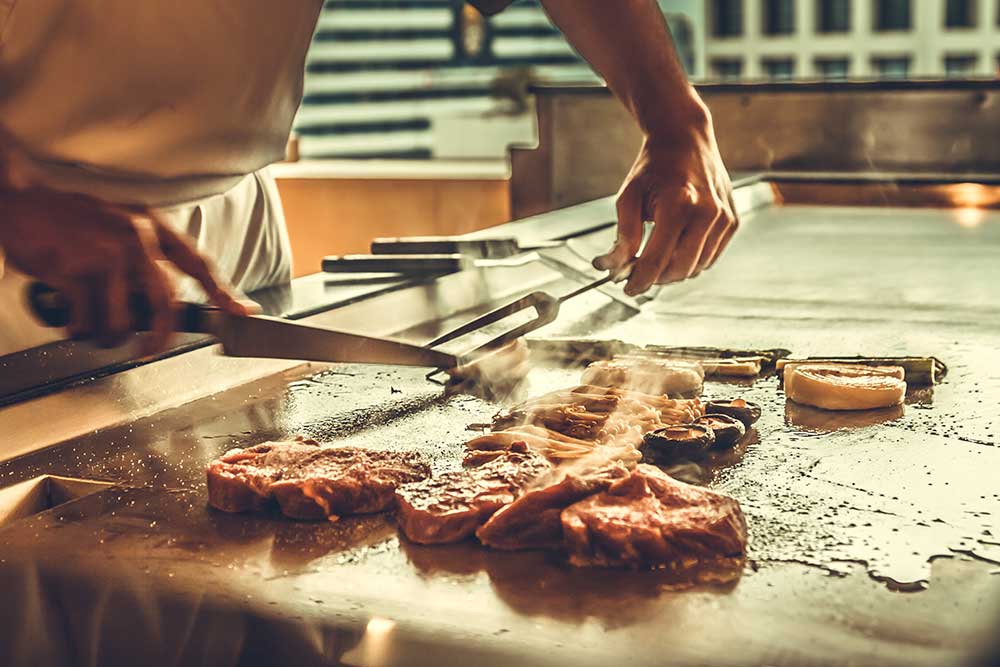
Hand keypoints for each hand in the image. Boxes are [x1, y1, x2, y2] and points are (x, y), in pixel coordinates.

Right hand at [0, 186, 251, 352]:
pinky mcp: (73, 270)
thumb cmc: (74, 221)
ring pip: (121, 322)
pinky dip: (77, 329)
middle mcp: (135, 237)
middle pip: (165, 304)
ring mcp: (104, 253)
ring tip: (92, 326)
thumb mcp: (122, 226)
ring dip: (105, 336)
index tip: (244, 313)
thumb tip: (171, 304)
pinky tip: (69, 316)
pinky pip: (86, 321)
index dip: (224, 292)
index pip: (198, 264)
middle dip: (158, 339)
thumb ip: (149, 258)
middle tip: (149, 351)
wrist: (21, 202)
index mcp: (152, 226)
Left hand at [593, 102, 737, 295]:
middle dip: (656, 277)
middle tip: (638, 272)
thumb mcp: (629, 196)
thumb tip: (613, 266)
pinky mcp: (732, 222)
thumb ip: (623, 235)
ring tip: (656, 254)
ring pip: (696, 267)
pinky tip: (677, 245)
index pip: (656, 260)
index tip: (628, 288)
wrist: (686, 138)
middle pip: (679, 270)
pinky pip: (710, 257)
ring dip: (674, 270)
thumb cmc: (655, 165)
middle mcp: (708, 213)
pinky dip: (691, 259)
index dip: (639, 280)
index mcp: (679, 205)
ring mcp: (724, 218)